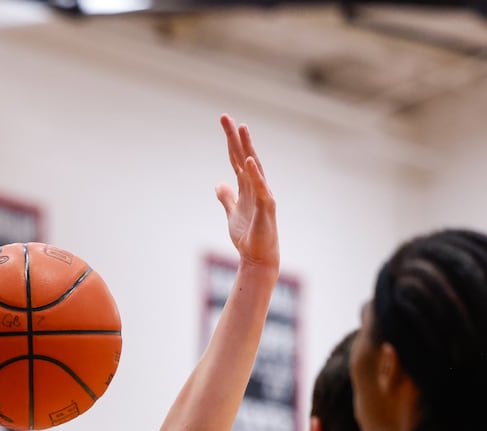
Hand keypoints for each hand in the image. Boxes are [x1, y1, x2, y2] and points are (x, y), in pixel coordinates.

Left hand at [215, 115, 277, 269]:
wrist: (258, 257)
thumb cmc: (248, 236)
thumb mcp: (232, 213)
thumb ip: (227, 198)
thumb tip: (219, 184)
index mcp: (247, 187)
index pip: (236, 159)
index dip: (230, 142)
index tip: (224, 122)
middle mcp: (256, 186)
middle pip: (244, 156)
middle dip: (235, 137)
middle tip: (226, 117)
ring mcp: (263, 195)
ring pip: (254, 167)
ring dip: (248, 148)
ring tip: (242, 129)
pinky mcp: (266, 207)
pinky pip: (260, 188)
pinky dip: (254, 174)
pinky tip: (249, 161)